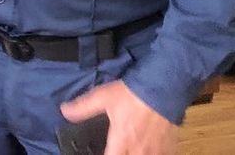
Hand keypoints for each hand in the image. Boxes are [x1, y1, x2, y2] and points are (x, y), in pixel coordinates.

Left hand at [61, 80, 178, 154]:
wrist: (163, 86)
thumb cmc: (132, 94)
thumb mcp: (103, 97)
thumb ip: (83, 107)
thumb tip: (64, 112)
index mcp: (122, 142)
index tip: (99, 151)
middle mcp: (140, 151)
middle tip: (115, 148)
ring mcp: (157, 151)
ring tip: (129, 149)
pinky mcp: (170, 147)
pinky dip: (152, 154)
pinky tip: (146, 149)